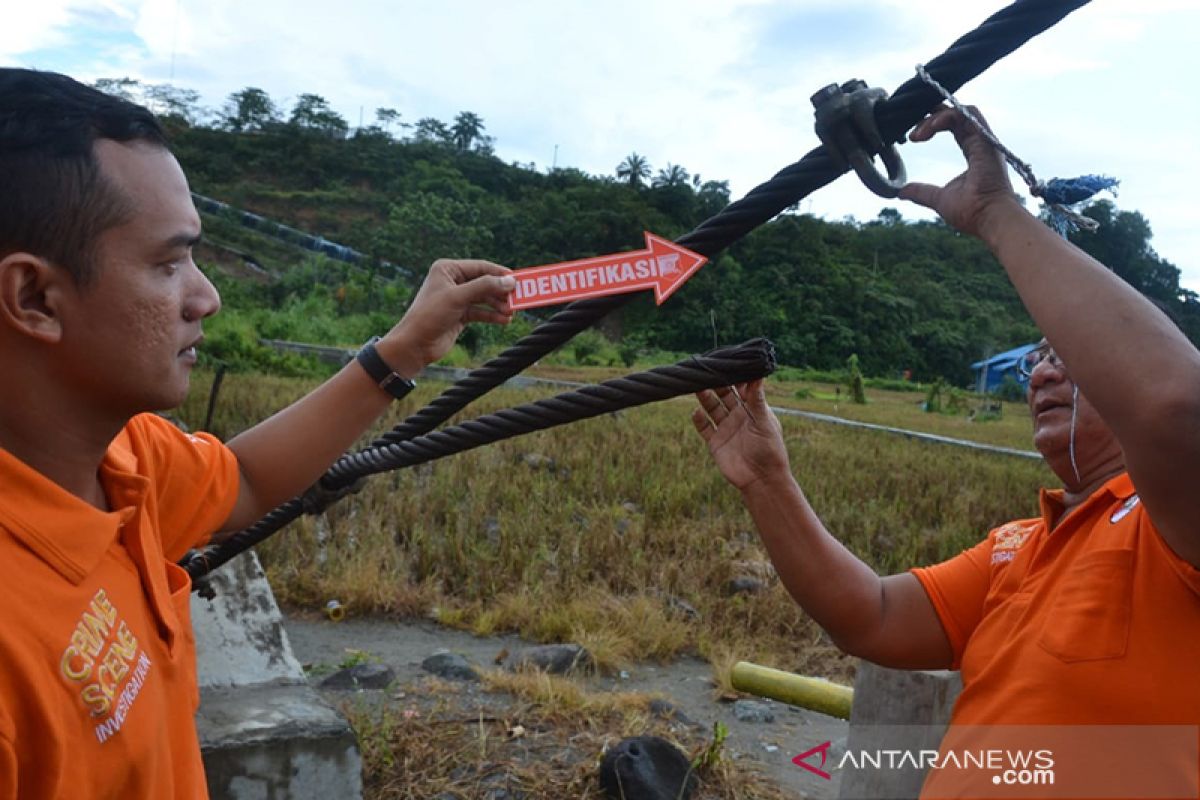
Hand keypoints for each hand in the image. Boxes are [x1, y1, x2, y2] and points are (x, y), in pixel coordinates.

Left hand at [383, 259, 514, 375]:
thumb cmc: (430, 316)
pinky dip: (492, 316)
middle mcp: (452, 281)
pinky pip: (481, 312)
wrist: (415, 345)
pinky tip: (504, 321)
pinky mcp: (460, 315)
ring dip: (498, 305)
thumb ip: (485, 287)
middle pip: (484, 283)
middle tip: (517, 300)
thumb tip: (510, 281)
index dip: (500, 273)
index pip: (480, 267)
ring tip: (511, 313)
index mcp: (448, 269)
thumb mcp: (458, 297)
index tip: (518, 281)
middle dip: (500, 292)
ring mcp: (457, 299)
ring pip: (484, 299)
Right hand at [692, 380, 790, 491]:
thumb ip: (757, 400)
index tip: (727, 363)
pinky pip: (704, 428)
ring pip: (712, 408)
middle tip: (707, 372)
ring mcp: (726, 429)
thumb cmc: (770, 450)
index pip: (742, 388)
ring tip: (698, 387)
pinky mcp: (715, 443)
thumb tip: (757, 375)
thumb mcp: (764, 422)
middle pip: (724, 396)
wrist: (762, 480)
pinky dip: (699, 420)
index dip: (735, 376)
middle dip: (716, 384)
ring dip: (705, 398)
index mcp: (752, 410)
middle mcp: (738, 417)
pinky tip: (696, 412)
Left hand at [898, 106, 1022, 238]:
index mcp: (973, 152)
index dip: (933, 125)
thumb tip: (902, 193)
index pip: (954, 126)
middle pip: (956, 114)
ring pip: (961, 111)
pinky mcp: (986, 140)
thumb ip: (922, 192)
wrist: (988, 218)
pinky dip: (946, 117)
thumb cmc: (971, 212)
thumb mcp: (939, 199)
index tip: (913, 137)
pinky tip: (929, 128)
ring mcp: (985, 140)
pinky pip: (967, 115)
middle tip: (912, 131)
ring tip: (917, 134)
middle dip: (931, 115)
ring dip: (935, 117)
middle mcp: (981, 143)